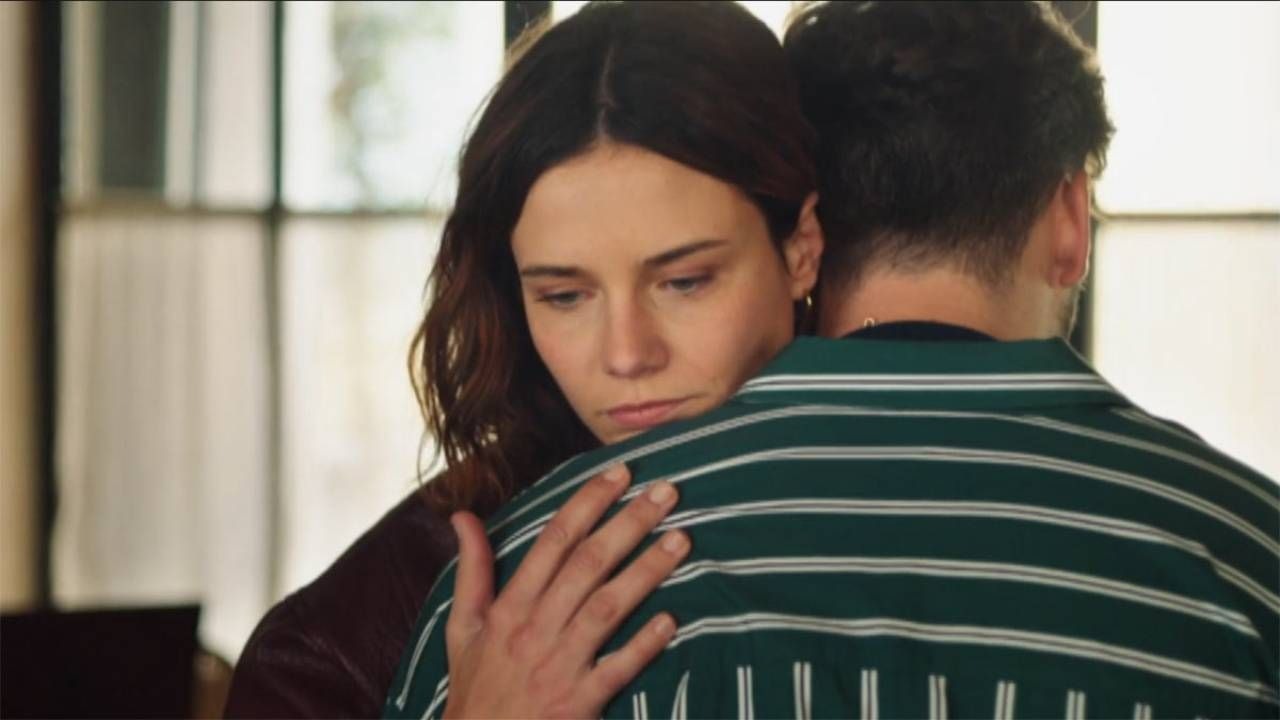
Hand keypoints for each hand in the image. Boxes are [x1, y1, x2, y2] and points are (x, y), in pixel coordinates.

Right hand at [442, 464, 687, 718]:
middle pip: (587, 565)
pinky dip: (643, 645)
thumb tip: (462, 516)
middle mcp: (534, 629)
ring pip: (607, 607)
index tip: (620, 474)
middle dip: (629, 524)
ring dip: (646, 571)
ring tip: (681, 540)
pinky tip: (670, 620)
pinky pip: (616, 669)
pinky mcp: (577, 703)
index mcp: (510, 607)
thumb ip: (471, 568)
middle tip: (667, 492)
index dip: (588, 504)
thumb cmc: (476, 687)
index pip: (553, 541)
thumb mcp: (463, 626)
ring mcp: (558, 666)